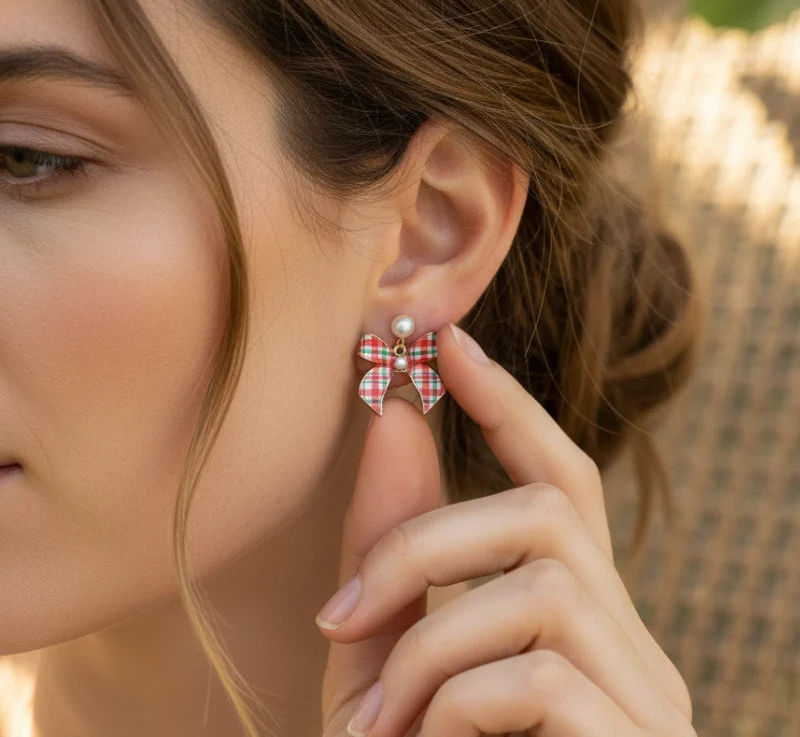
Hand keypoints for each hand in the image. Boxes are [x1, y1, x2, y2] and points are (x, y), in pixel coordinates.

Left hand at [317, 322, 694, 736]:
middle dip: (426, 545)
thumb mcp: (387, 655)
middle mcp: (632, 647)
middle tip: (339, 614)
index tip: (451, 344)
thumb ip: (395, 550)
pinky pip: (542, 678)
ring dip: (430, 646)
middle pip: (551, 513)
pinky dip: (453, 707)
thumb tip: (397, 414)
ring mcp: (647, 700)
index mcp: (582, 621)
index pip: (565, 483)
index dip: (511, 407)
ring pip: (543, 589)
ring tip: (379, 721)